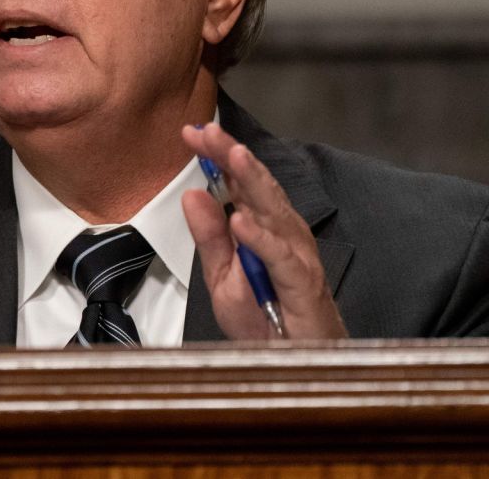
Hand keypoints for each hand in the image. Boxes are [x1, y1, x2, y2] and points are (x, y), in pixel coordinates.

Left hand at [180, 122, 346, 339]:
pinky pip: (281, 258)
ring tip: (232, 156)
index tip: (191, 132)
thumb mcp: (223, 276)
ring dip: (252, 182)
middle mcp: (283, 234)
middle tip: (209, 131)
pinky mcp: (304, 285)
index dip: (218, 156)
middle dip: (233, 156)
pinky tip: (242, 221)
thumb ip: (209, 237)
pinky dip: (261, 239)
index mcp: (262, 228)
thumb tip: (192, 195)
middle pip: (258, 187)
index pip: (239, 184)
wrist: (296, 364)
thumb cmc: (264, 321)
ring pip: (275, 212)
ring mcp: (297, 256)